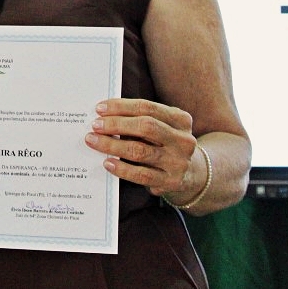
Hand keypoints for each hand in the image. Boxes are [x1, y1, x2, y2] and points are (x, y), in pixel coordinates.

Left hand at [84, 97, 198, 199]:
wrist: (193, 174)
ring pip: (140, 151)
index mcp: (180, 119)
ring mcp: (179, 162)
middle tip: (95, 125)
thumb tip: (104, 115)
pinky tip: (107, 162)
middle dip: (116, 124)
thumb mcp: (163, 126)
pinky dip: (122, 168)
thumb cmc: (166, 144)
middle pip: (145, 126)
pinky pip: (141, 175)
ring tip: (93, 141)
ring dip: (112, 145)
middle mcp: (183, 140)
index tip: (100, 108)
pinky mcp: (171, 182)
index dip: (121, 106)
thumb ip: (140, 119)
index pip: (147, 107)